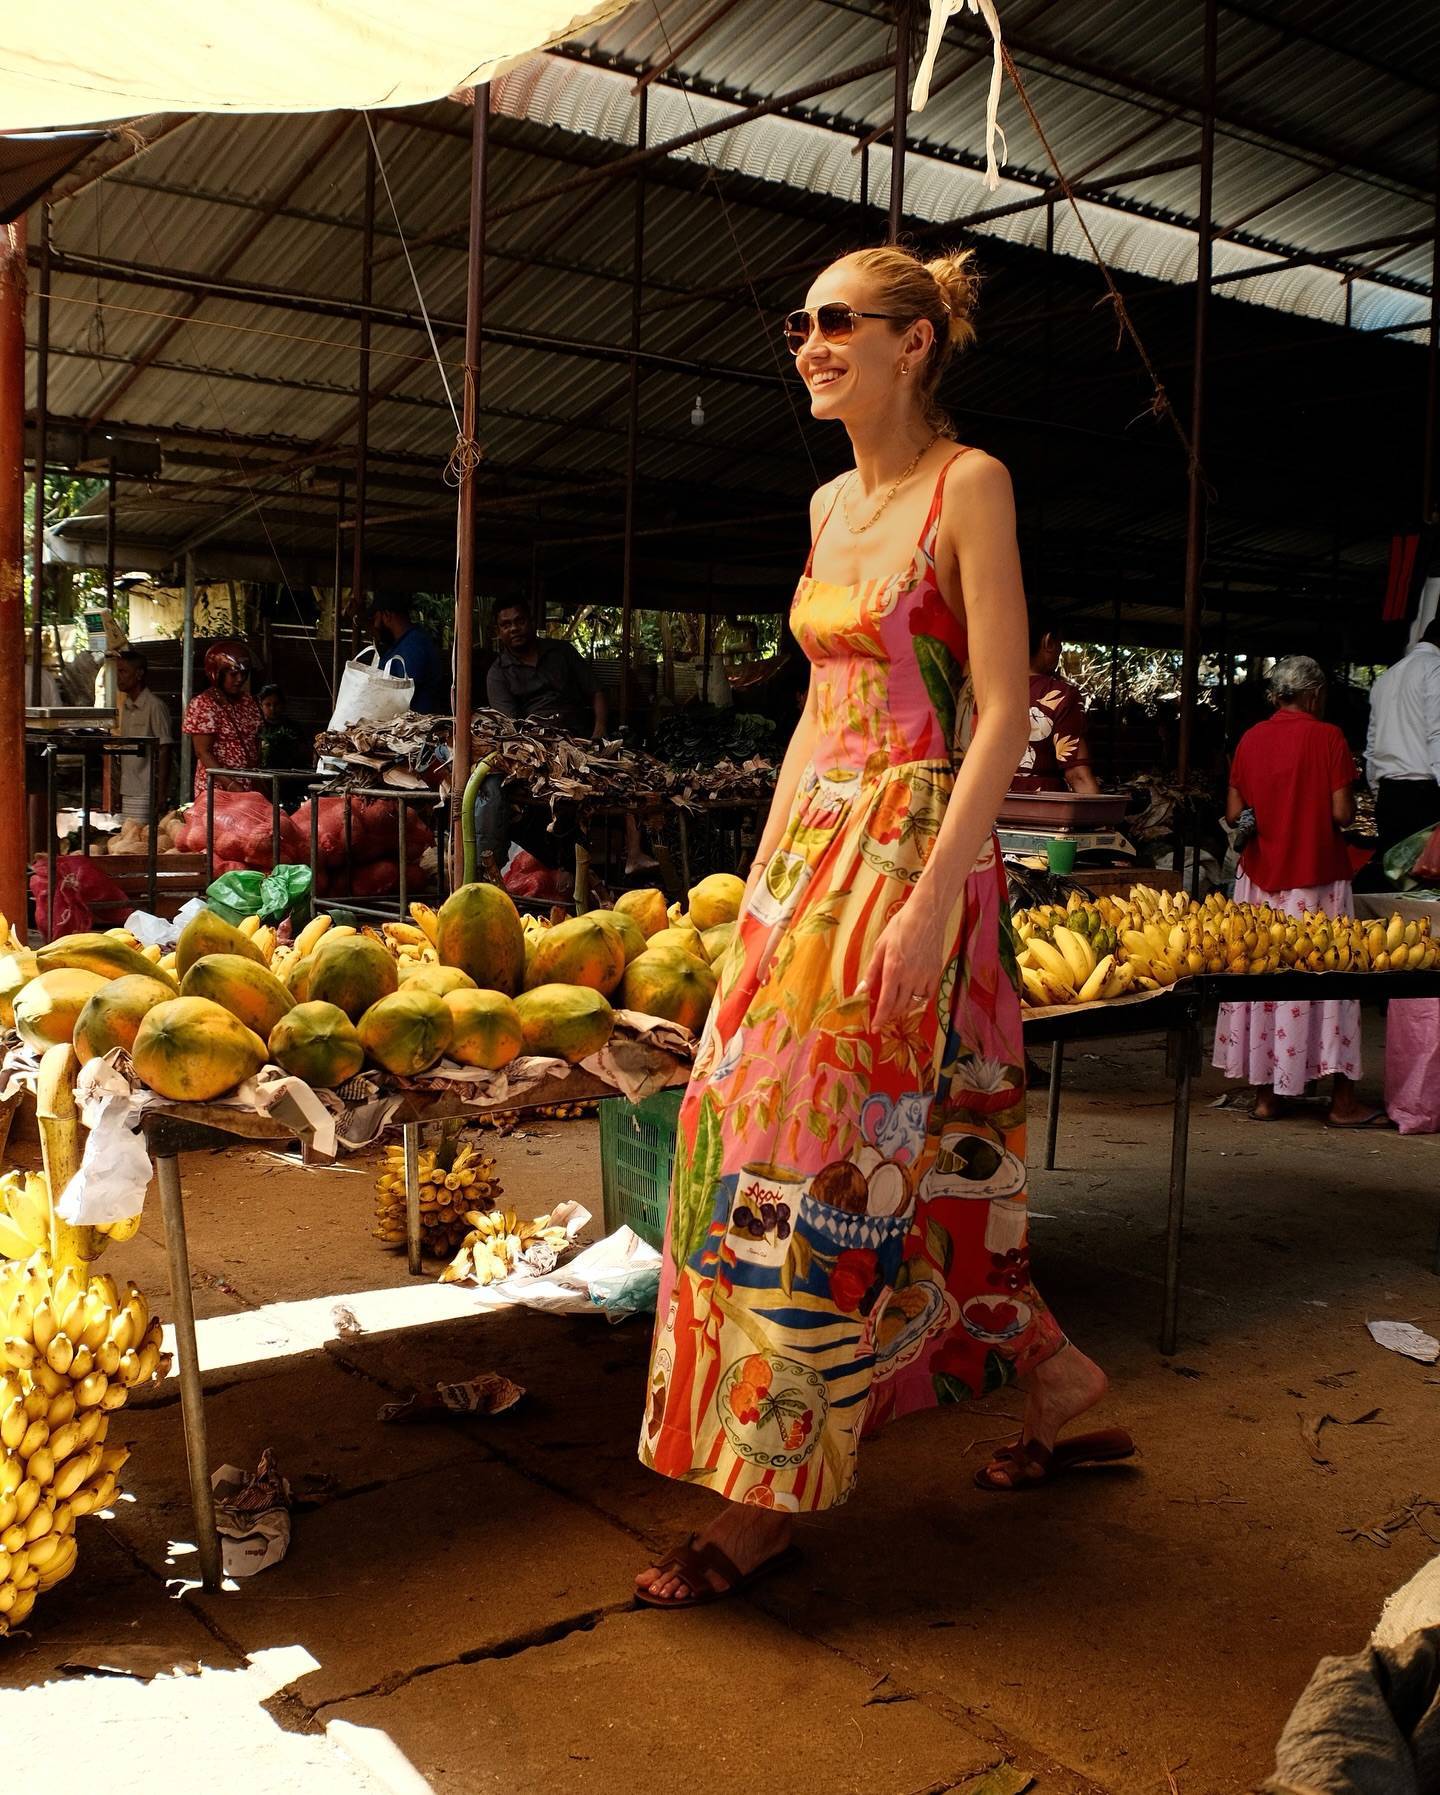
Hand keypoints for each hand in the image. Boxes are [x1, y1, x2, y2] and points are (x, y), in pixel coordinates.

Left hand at [861, 892, 942, 1030]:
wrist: (927, 915)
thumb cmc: (899, 927)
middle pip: (900, 1007)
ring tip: (895, 1009)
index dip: (880, 1018)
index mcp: (893, 970)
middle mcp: (910, 977)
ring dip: (903, 1010)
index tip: (874, 1028)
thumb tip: (860, 991)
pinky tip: (911, 998)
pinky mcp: (936, 974)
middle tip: (883, 1018)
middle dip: (890, 1016)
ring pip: (913, 1004)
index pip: (886, 1002)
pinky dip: (918, 1001)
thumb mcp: (880, 947)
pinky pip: (926, 996)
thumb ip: (871, 972)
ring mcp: (925, 976)